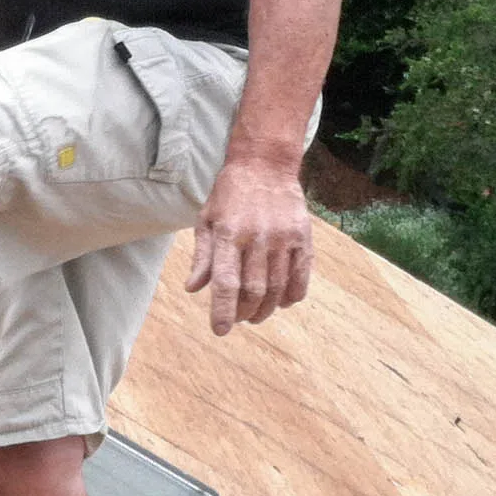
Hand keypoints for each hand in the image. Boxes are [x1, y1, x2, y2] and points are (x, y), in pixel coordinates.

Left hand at [185, 155, 313, 335]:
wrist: (265, 165)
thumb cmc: (229, 195)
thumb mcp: (206, 219)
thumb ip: (202, 256)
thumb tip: (193, 288)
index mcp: (229, 234)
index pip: (225, 282)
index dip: (222, 310)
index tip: (220, 330)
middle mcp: (258, 237)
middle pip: (254, 290)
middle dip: (245, 312)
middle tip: (239, 318)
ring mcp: (284, 238)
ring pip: (277, 288)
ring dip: (266, 309)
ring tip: (256, 314)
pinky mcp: (303, 237)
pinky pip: (301, 276)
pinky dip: (292, 295)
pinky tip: (282, 301)